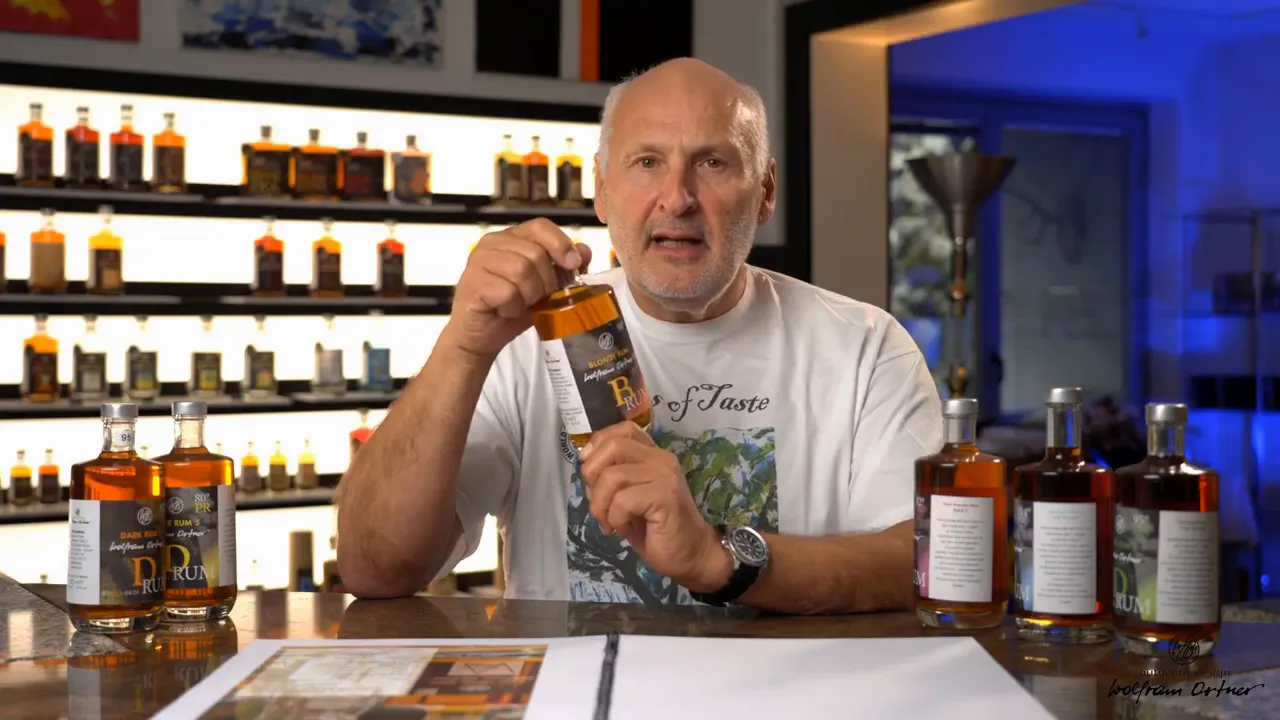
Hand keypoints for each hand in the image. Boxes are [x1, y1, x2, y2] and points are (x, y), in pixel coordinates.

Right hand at [441, 218, 591, 362]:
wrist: (480, 337)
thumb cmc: (511, 309)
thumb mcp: (544, 288)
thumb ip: (563, 268)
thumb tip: (585, 251)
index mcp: (511, 238)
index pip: (540, 226)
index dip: (561, 243)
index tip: (573, 264)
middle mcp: (492, 243)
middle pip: (535, 253)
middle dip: (546, 281)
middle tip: (538, 298)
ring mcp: (479, 261)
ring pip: (522, 270)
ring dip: (529, 295)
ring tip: (520, 304)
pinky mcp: (473, 283)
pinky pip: (507, 291)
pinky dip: (513, 307)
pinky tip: (505, 310)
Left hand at [579, 421, 730, 592]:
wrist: (690, 555)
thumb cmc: (656, 528)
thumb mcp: (626, 497)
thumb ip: (609, 478)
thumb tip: (586, 467)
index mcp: (653, 455)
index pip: (623, 430)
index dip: (598, 445)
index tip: (590, 471)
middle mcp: (661, 459)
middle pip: (612, 447)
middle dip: (592, 476)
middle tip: (598, 504)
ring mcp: (665, 476)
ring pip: (612, 476)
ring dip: (601, 505)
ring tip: (609, 523)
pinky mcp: (665, 496)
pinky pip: (622, 501)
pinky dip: (615, 518)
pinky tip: (623, 529)